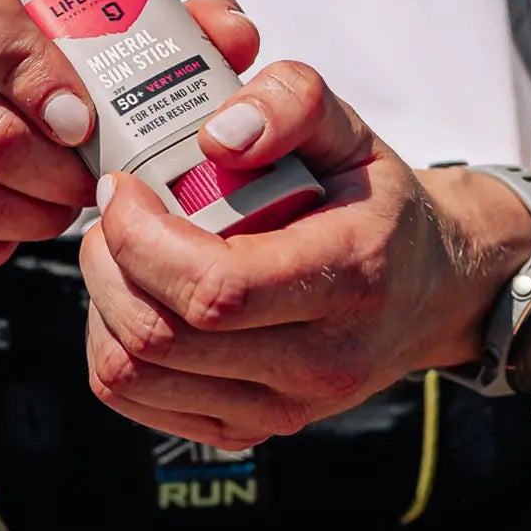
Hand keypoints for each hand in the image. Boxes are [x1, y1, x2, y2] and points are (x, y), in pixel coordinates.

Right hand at [0, 0, 263, 285]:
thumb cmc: (19, 82)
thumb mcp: (82, 45)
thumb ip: (163, 33)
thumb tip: (231, 31)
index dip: (30, 69)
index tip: (82, 122)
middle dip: (56, 178)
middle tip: (90, 192)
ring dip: (27, 222)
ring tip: (52, 213)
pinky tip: (1, 239)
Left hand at [79, 64, 530, 446]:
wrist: (428, 288)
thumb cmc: (373, 203)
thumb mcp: (349, 128)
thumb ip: (292, 101)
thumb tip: (219, 136)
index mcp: (351, 276)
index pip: (215, 288)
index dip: (141, 237)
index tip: (124, 186)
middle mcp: (321, 361)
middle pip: (161, 338)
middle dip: (108, 264)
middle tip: (112, 214)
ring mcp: (284, 408)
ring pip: (135, 376)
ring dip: (102, 304)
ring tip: (120, 253)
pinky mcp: (249, 430)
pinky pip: (139, 400)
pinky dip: (113, 345)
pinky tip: (136, 296)